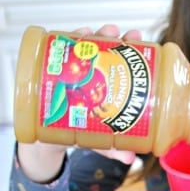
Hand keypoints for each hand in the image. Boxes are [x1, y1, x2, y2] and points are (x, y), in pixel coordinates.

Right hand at [17, 24, 140, 182]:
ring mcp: (76, 70)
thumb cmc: (81, 132)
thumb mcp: (99, 140)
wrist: (49, 137)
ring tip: (107, 32)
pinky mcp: (57, 72)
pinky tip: (79, 34)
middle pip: (108, 49)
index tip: (140, 40)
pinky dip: (71, 39)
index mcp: (110, 85)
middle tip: (126, 36)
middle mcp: (95, 72)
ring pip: (88, 46)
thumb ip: (113, 148)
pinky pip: (64, 51)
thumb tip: (129, 158)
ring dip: (98, 35)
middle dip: (118, 38)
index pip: (123, 62)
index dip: (133, 49)